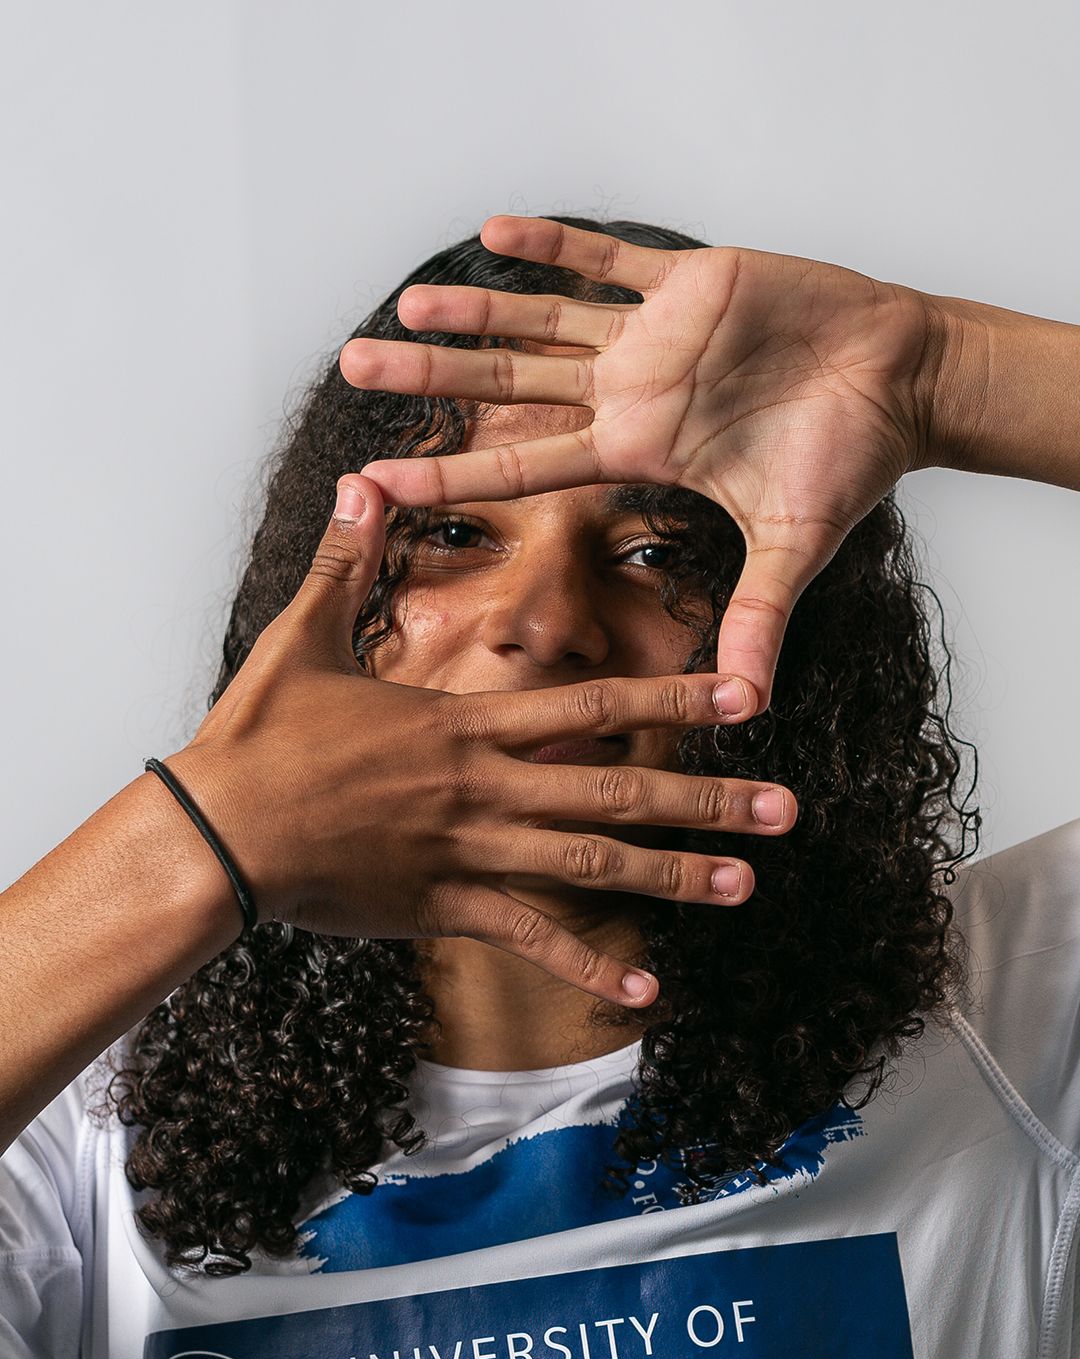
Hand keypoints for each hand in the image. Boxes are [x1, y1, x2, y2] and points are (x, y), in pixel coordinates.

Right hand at [168, 478, 796, 1007]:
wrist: (219, 832)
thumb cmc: (257, 740)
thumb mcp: (302, 638)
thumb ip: (345, 563)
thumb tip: (362, 484)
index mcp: (465, 722)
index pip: (590, 703)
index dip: (673, 698)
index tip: (744, 695)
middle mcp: (485, 787)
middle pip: (617, 787)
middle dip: (708, 797)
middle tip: (786, 807)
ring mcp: (471, 851)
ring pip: (593, 863)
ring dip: (676, 875)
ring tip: (749, 884)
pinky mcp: (445, 907)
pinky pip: (533, 939)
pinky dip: (590, 965)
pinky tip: (647, 988)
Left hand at [342, 217, 942, 711]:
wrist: (901, 385)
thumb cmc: (850, 461)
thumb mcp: (795, 547)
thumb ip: (759, 618)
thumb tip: (746, 708)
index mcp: (639, 451)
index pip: (524, 465)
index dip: (451, 476)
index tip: (376, 482)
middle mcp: (631, 393)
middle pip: (508, 386)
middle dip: (432, 379)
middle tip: (355, 365)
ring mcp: (654, 335)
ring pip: (543, 320)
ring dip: (477, 311)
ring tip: (407, 304)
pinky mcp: (692, 279)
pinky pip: (611, 256)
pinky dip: (558, 244)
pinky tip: (496, 232)